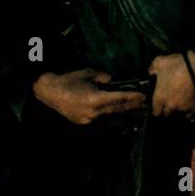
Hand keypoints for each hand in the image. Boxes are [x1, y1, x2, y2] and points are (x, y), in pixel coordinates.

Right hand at [32, 68, 146, 125]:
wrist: (50, 92)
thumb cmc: (69, 80)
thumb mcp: (89, 74)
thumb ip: (104, 78)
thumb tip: (113, 82)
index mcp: (95, 99)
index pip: (118, 99)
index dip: (132, 98)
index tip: (143, 96)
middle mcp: (93, 112)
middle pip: (117, 109)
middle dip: (131, 105)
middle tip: (144, 102)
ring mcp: (89, 119)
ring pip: (109, 114)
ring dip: (121, 110)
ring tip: (133, 105)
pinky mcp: (84, 122)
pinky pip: (100, 117)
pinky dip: (108, 112)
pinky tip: (115, 109)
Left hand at [148, 51, 194, 118]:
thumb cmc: (176, 64)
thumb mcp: (158, 62)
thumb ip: (152, 69)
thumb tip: (151, 72)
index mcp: (159, 96)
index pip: (155, 112)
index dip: (157, 109)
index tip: (159, 107)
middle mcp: (170, 104)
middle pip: (166, 115)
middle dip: (167, 111)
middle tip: (169, 104)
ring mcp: (182, 107)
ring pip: (178, 115)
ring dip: (178, 111)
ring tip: (180, 105)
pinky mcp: (193, 106)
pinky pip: (191, 115)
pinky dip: (190, 113)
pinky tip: (189, 110)